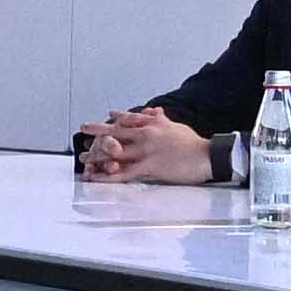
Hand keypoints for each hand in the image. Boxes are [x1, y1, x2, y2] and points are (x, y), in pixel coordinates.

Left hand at [81, 109, 216, 187]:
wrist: (207, 155)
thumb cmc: (194, 143)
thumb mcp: (175, 126)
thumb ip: (161, 119)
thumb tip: (154, 112)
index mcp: (153, 124)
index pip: (129, 118)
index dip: (115, 118)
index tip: (106, 116)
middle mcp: (146, 134)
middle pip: (116, 132)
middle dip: (97, 131)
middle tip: (83, 130)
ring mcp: (146, 150)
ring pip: (115, 152)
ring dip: (97, 156)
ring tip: (83, 160)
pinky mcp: (149, 166)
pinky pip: (123, 173)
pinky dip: (108, 176)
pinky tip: (97, 178)